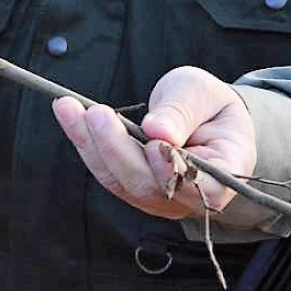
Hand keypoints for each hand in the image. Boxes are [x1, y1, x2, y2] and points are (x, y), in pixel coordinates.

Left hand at [51, 66, 256, 219]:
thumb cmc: (208, 105)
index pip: (200, 186)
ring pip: (117, 179)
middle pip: (147, 184)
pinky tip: (66, 111)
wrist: (201, 117)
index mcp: (224, 172)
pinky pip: (102, 168)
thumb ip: (182, 112)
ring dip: (89, 142)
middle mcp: (188, 195)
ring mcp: (156, 197)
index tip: (152, 143)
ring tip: (69, 106)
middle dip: (117, 148)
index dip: (173, 170)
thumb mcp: (201, 94)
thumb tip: (158, 131)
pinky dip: (82, 139)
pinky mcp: (129, 186)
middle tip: (98, 113)